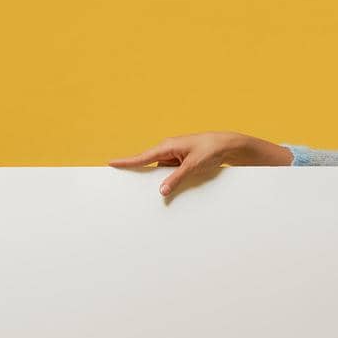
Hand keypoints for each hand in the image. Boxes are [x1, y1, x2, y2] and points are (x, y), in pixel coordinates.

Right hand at [108, 130, 241, 198]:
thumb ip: (176, 179)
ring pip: (159, 171)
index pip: (142, 156)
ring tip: (150, 192)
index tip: (111, 163)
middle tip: (123, 184)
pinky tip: (169, 188)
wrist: (226, 145)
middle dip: (138, 174)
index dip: (126, 161)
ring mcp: (174, 156)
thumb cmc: (210, 150)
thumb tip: (162, 191)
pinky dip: (168, 180)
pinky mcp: (181, 161)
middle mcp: (168, 150)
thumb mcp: (192, 167)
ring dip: (158, 180)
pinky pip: (169, 172)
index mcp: (167, 146)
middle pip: (147, 164)